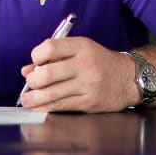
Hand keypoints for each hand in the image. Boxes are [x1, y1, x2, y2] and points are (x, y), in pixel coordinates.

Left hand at [18, 37, 139, 112]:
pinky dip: (46, 107)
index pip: (50, 47)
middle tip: (30, 84)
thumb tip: (26, 71)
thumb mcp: (80, 50)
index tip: (34, 62)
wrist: (129, 78)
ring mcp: (88, 84)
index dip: (36, 56)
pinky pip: (62, 105)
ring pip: (52, 93)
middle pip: (48, 73)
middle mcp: (84, 64)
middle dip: (32, 81)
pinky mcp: (89, 102)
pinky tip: (38, 108)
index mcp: (81, 46)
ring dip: (34, 98)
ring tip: (26, 100)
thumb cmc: (100, 62)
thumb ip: (54, 58)